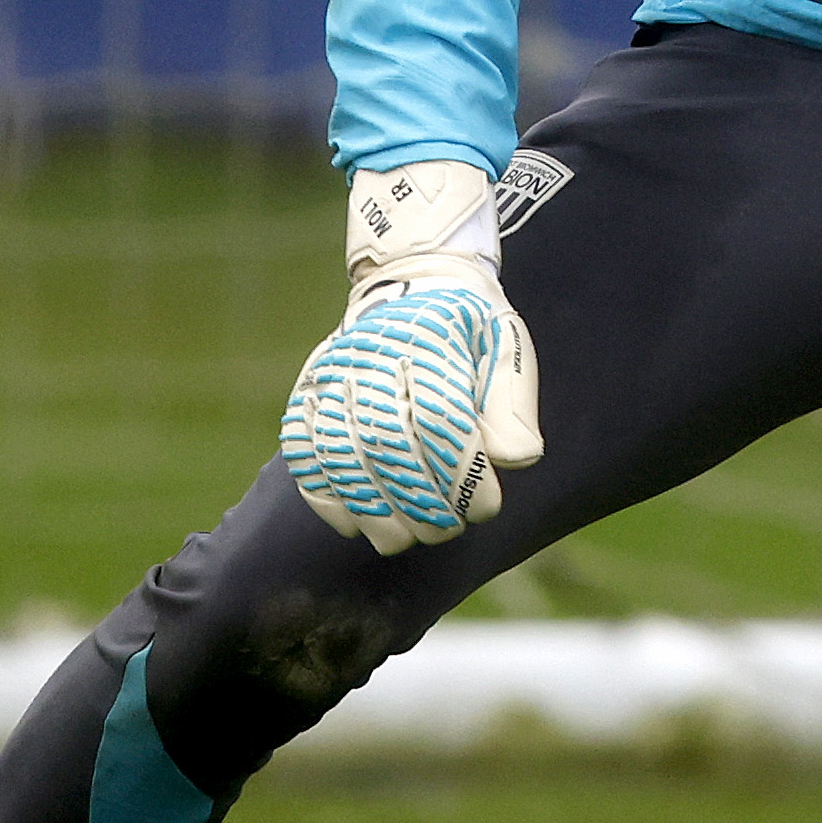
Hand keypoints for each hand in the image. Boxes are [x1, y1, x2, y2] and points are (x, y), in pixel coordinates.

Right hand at [279, 162, 545, 551]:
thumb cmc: (468, 328)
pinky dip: (325, 495)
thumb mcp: (506, 348)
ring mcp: (333, 373)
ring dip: (370, 509)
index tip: (485, 508)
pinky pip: (304, 452)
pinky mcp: (306, 393)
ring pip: (341, 453)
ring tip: (400, 541)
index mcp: (432, 337)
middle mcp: (374, 353)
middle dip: (418, 502)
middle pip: (388, 443)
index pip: (442, 420)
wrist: (411, 281)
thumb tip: (518, 460)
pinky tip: (353, 524)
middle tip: (444, 532)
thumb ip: (513, 405)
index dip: (462, 475)